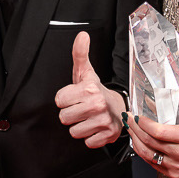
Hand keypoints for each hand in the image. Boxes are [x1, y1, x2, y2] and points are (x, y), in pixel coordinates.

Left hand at [52, 32, 124, 147]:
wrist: (119, 107)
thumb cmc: (96, 91)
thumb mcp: (86, 72)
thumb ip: (80, 54)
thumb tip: (82, 35)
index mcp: (89, 89)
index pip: (59, 100)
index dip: (64, 99)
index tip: (74, 97)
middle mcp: (97, 105)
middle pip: (64, 118)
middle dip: (70, 114)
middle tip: (81, 108)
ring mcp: (103, 121)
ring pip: (73, 132)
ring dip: (79, 126)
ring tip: (88, 118)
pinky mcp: (108, 136)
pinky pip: (87, 142)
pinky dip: (90, 137)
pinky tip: (95, 127)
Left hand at [127, 90, 178, 177]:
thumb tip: (177, 82)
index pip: (157, 131)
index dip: (142, 123)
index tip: (136, 114)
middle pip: (148, 142)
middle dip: (134, 128)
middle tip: (128, 117)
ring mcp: (177, 166)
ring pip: (147, 154)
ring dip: (134, 140)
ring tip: (130, 129)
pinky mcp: (175, 173)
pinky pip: (153, 164)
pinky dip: (142, 153)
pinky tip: (139, 143)